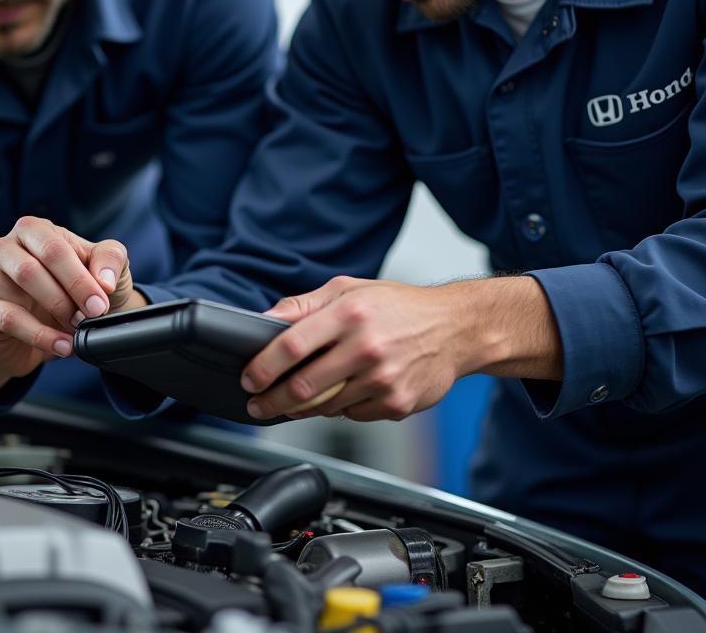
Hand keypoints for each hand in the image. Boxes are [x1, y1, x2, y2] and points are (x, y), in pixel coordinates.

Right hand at [0, 217, 145, 397]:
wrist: (44, 334)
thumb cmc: (71, 291)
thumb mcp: (99, 270)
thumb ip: (109, 261)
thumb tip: (104, 280)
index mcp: (34, 230)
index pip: (57, 247)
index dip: (81, 277)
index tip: (101, 302)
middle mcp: (6, 246)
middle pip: (38, 263)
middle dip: (72, 291)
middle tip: (93, 315)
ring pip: (24, 284)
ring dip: (58, 309)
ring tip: (78, 329)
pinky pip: (10, 319)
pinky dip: (41, 335)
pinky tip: (63, 346)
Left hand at [240, 274, 559, 421]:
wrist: (456, 328)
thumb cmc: (399, 306)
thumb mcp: (348, 289)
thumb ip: (304, 306)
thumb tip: (266, 321)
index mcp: (350, 313)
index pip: (292, 345)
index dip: (264, 367)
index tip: (249, 378)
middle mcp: (366, 347)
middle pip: (304, 386)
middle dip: (272, 400)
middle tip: (258, 404)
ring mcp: (383, 379)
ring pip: (326, 407)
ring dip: (303, 408)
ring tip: (293, 400)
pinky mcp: (397, 404)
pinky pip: (352, 415)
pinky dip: (339, 409)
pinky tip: (342, 393)